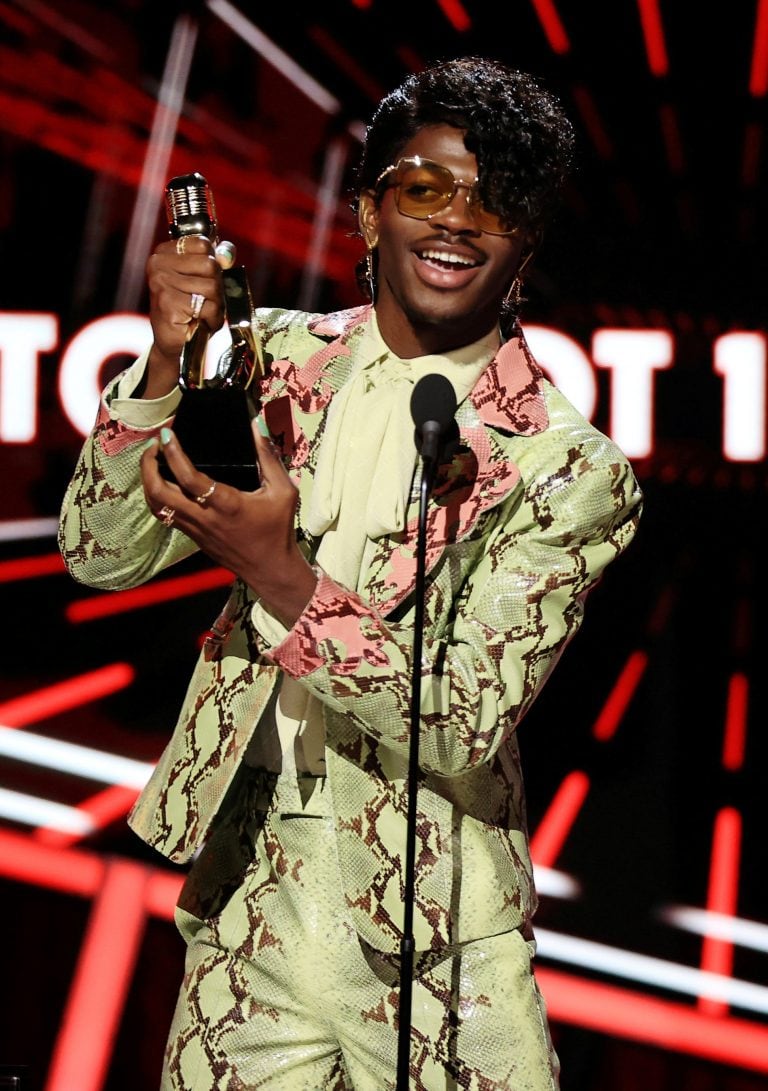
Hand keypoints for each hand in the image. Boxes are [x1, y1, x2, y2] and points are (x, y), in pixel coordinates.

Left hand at [140, 422, 317, 626]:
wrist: (269, 569)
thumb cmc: (278, 529)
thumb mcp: (284, 491)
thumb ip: (269, 458)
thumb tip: (255, 427)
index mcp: (226, 504)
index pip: (189, 478)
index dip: (173, 454)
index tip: (167, 435)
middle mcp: (204, 517)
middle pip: (159, 492)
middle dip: (148, 465)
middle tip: (154, 446)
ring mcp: (195, 529)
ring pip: (156, 505)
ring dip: (148, 480)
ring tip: (153, 460)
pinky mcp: (192, 536)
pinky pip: (164, 514)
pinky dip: (156, 495)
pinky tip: (163, 481)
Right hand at [143, 236, 225, 398]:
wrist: (176, 343)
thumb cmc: (191, 310)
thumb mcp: (203, 280)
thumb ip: (216, 261)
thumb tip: (228, 253)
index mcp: (164, 253)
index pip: (203, 244)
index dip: (212, 264)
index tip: (201, 279)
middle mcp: (158, 265)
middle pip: (210, 264)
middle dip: (215, 287)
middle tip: (202, 301)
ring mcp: (161, 284)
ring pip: (212, 286)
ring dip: (214, 305)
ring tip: (200, 313)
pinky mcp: (168, 304)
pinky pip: (208, 307)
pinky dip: (211, 319)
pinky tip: (198, 323)